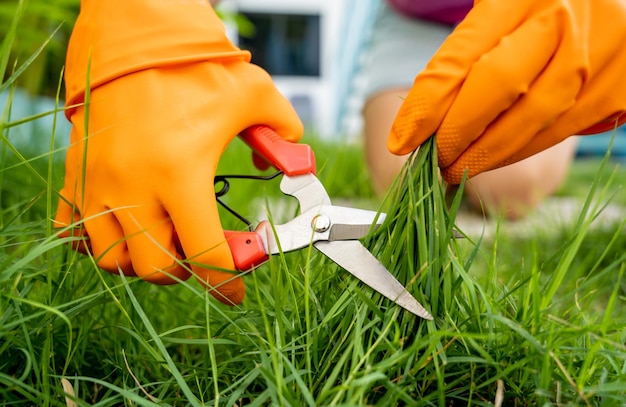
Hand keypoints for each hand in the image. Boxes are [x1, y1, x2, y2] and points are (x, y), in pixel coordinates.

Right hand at [55, 0, 302, 304]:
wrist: (133, 39)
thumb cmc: (195, 67)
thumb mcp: (253, 94)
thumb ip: (284, 133)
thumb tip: (295, 164)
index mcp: (180, 174)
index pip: (205, 255)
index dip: (227, 282)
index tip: (237, 290)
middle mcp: (133, 188)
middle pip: (155, 268)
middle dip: (186, 271)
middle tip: (202, 251)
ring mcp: (97, 184)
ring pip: (112, 259)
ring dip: (143, 260)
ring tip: (165, 239)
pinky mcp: (76, 174)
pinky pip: (73, 231)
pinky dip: (98, 241)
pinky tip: (125, 227)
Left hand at [388, 0, 625, 183]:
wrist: (598, 1)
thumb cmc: (532, 8)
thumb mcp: (494, 9)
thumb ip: (459, 56)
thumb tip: (415, 124)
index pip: (465, 56)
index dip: (428, 104)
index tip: (401, 141)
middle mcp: (569, 15)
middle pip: (502, 87)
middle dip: (458, 133)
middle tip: (432, 160)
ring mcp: (604, 49)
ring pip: (535, 117)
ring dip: (488, 153)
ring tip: (456, 167)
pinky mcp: (621, 85)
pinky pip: (562, 130)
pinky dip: (521, 150)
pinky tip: (494, 157)